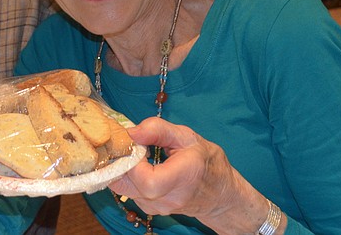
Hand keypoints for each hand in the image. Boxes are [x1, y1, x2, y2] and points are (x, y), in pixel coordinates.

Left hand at [108, 118, 274, 233]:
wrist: (220, 194)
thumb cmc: (206, 162)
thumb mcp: (187, 137)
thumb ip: (159, 130)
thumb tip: (131, 132)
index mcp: (183, 178)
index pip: (147, 181)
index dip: (133, 161)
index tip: (137, 143)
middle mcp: (168, 199)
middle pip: (127, 186)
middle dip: (120, 162)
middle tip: (131, 147)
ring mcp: (158, 208)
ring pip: (123, 189)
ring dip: (123, 168)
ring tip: (137, 154)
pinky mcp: (149, 210)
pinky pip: (128, 192)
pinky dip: (128, 176)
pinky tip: (140, 166)